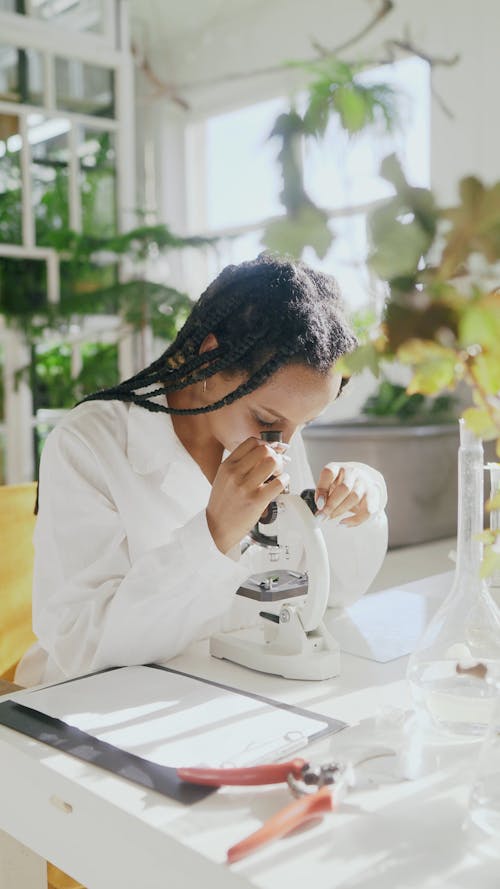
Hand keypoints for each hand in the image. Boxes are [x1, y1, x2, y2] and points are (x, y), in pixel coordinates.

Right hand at [206, 438, 289, 553]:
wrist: (216, 528)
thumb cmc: (223, 504)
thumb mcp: (224, 478)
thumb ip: (240, 465)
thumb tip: (265, 452)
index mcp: (227, 466)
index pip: (251, 442)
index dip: (265, 445)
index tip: (269, 453)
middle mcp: (235, 473)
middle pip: (264, 450)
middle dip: (275, 456)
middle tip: (275, 467)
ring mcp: (245, 487)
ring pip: (272, 462)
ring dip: (280, 467)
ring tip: (277, 476)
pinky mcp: (256, 500)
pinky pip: (279, 482)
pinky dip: (285, 480)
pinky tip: (281, 484)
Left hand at [315, 463, 381, 526]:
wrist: (365, 480)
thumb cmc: (341, 484)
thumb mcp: (329, 484)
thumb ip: (323, 493)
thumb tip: (320, 509)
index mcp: (338, 468)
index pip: (329, 473)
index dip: (322, 489)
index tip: (319, 505)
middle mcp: (353, 472)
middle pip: (344, 488)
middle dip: (331, 505)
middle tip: (322, 517)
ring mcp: (365, 483)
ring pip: (355, 497)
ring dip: (340, 511)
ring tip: (330, 518)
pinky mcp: (374, 495)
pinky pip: (367, 510)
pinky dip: (354, 520)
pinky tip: (343, 524)